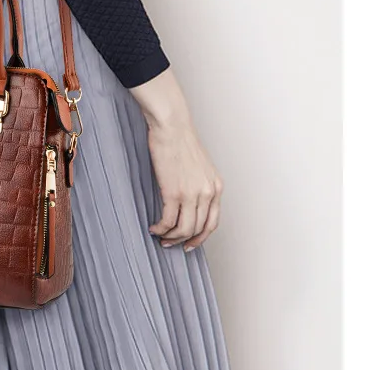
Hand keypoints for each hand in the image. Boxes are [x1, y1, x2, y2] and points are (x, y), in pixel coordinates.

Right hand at [145, 118, 223, 251]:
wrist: (171, 126)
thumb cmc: (181, 140)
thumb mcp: (201, 166)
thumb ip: (200, 185)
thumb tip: (190, 203)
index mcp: (216, 187)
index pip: (212, 223)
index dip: (201, 237)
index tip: (190, 243)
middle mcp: (207, 193)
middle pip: (198, 229)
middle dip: (184, 240)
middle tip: (171, 243)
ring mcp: (191, 194)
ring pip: (183, 229)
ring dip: (171, 237)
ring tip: (160, 236)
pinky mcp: (174, 192)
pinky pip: (168, 221)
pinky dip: (161, 228)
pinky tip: (154, 227)